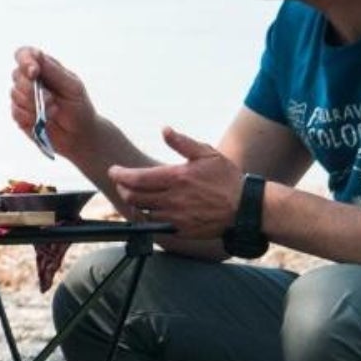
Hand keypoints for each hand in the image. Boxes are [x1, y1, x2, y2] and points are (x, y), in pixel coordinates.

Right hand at [11, 43, 95, 158]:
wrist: (79, 135)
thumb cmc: (79, 107)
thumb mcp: (72, 86)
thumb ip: (53, 71)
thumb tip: (36, 55)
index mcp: (44, 69)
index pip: (24, 55)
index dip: (25, 60)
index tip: (33, 71)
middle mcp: (31, 81)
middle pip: (16, 74)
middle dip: (31, 88)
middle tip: (51, 99)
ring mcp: (23, 98)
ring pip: (15, 94)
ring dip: (35, 105)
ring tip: (54, 111)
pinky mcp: (19, 115)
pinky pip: (16, 112)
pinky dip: (31, 117)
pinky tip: (44, 120)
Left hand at [111, 127, 241, 238]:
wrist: (246, 208)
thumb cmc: (227, 179)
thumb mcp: (207, 154)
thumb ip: (182, 142)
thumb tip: (164, 129)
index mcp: (176, 178)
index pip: (135, 178)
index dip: (119, 174)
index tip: (114, 171)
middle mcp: (172, 199)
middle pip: (133, 197)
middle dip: (123, 188)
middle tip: (122, 183)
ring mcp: (176, 218)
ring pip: (142, 212)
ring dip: (134, 203)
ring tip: (135, 195)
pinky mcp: (180, 231)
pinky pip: (155, 226)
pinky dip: (148, 217)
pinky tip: (150, 209)